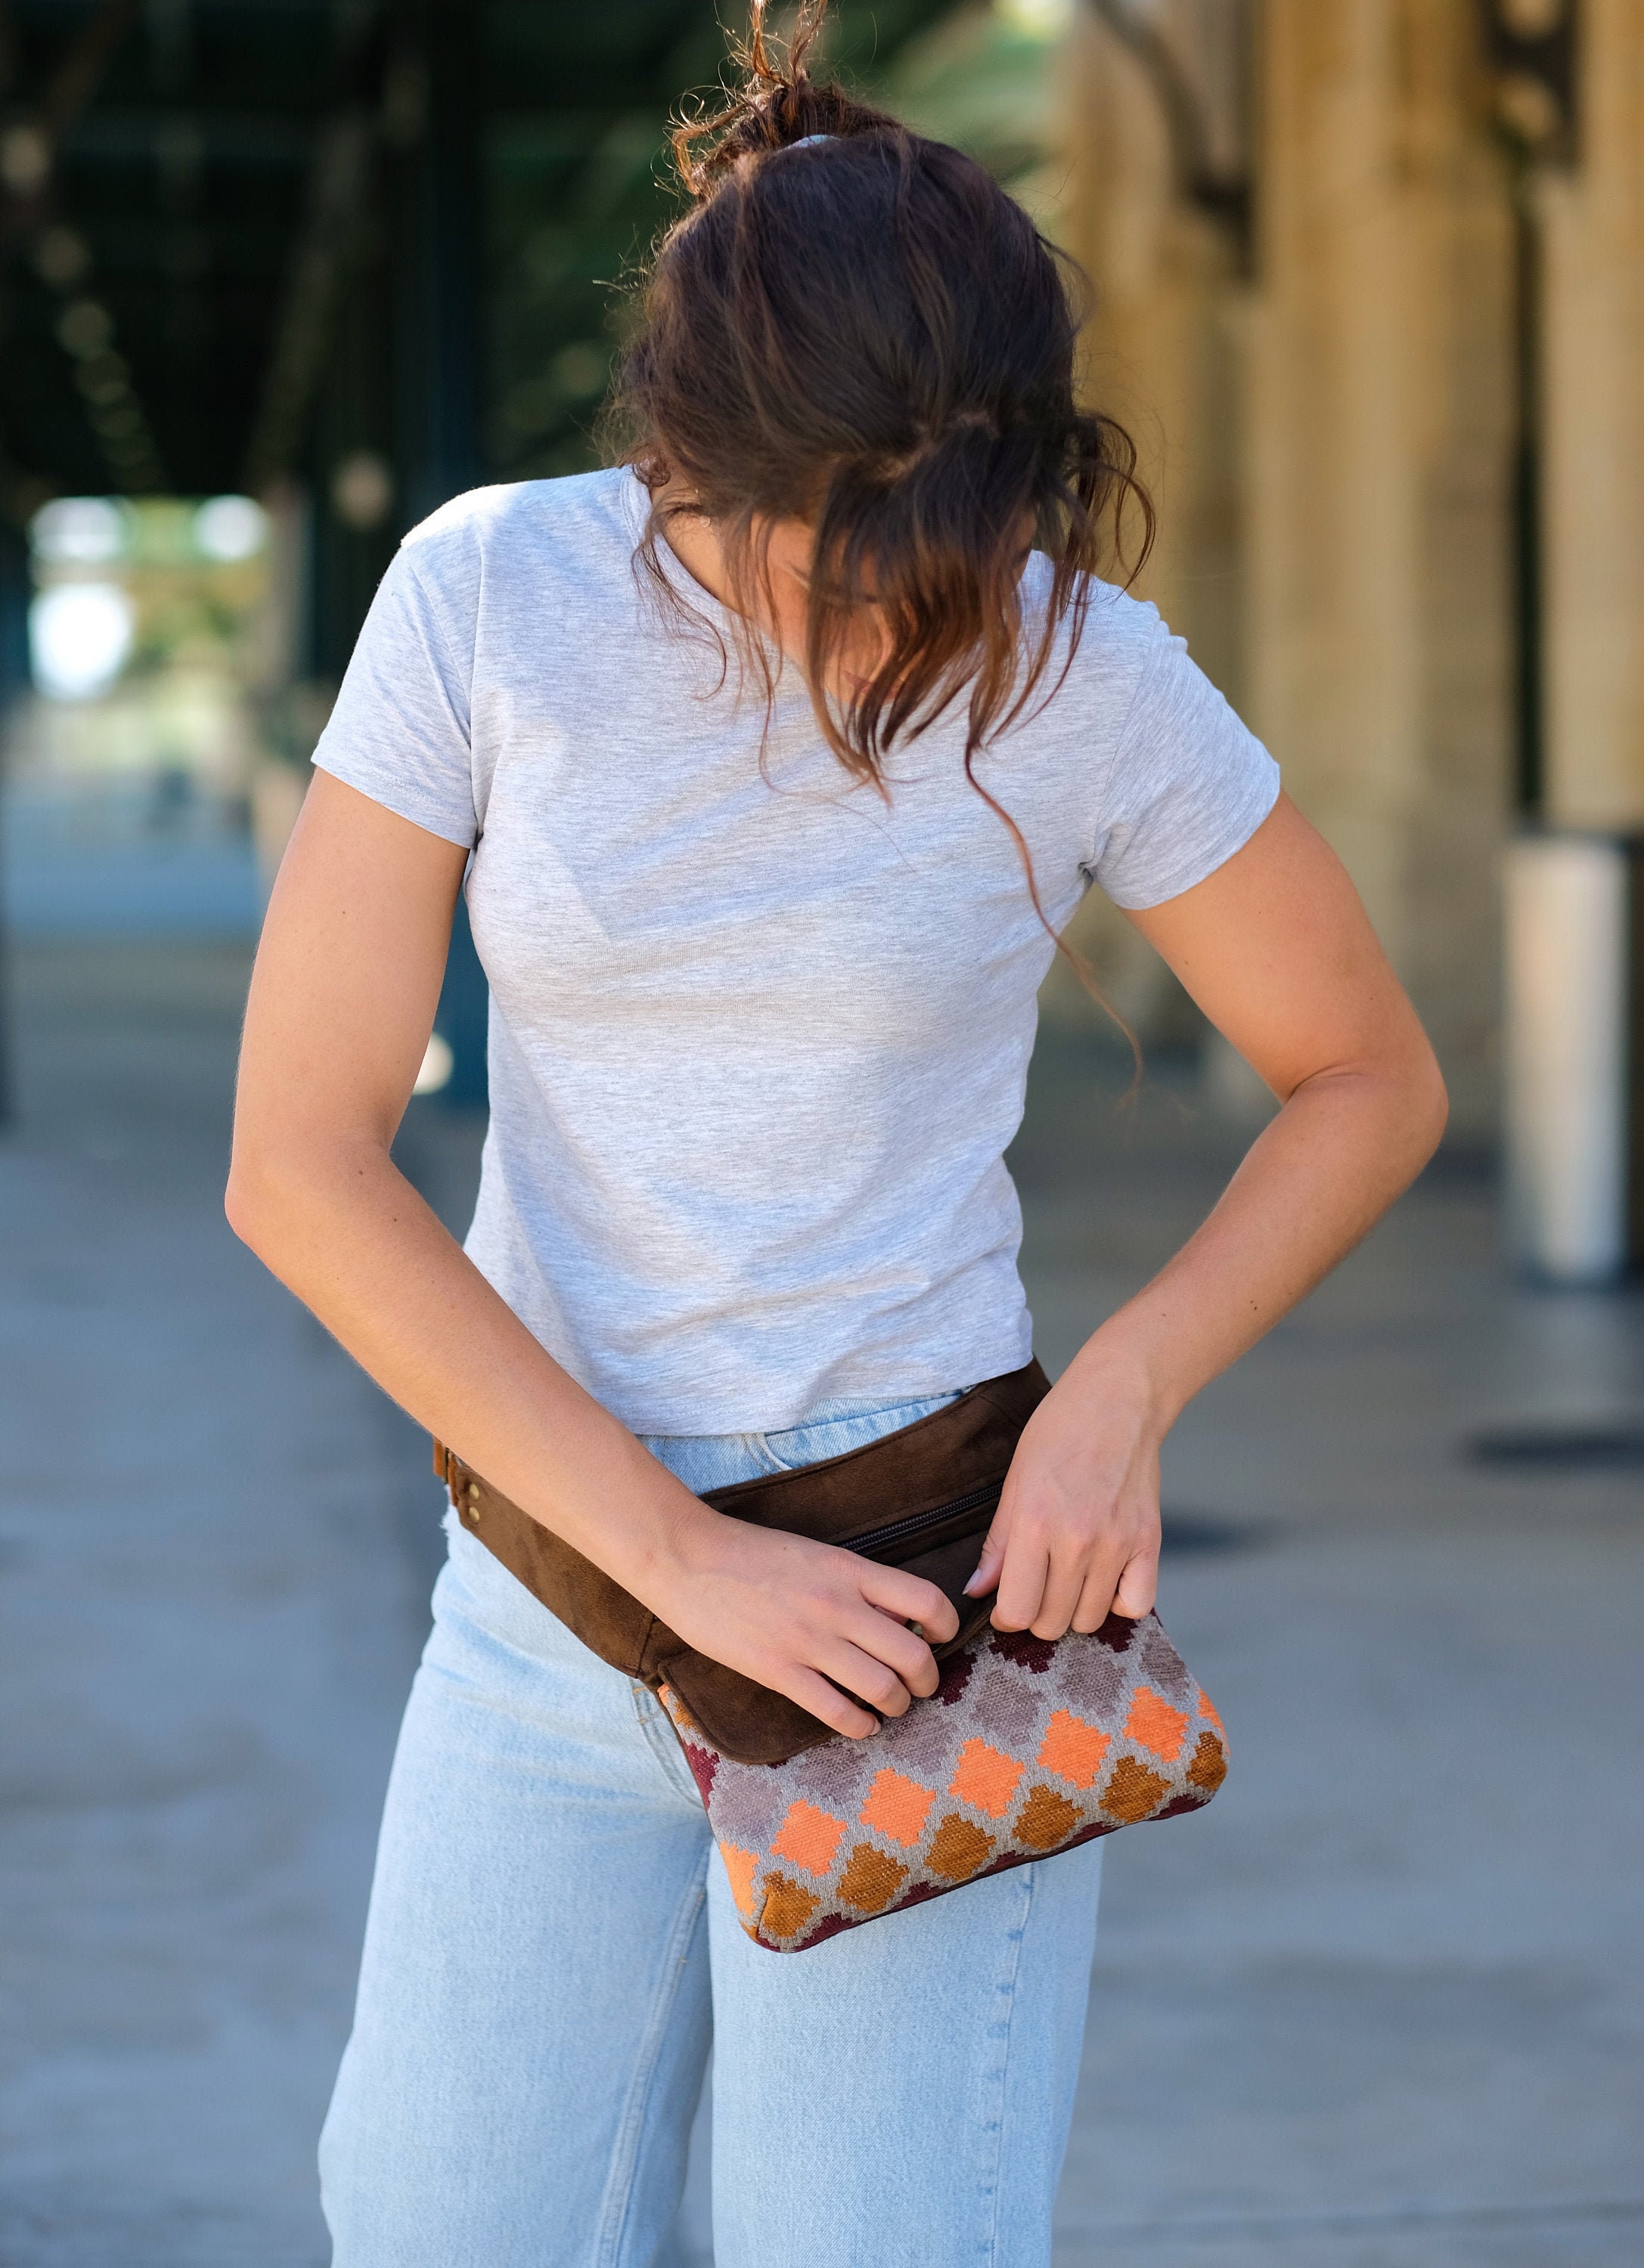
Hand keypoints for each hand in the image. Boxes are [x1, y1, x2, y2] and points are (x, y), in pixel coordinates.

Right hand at [656, 1506, 960, 1739]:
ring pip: (881, 1689)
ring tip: (891, 1707)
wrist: (689, 1559)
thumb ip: (856, 1581)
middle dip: (927, 1680)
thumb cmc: (751, 1553)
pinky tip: (861, 1725)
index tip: (939, 1638)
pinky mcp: (779, 1671)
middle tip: (921, 1686)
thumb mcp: (816, 1553)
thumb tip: (895, 1615)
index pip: (926, 1601)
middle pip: (913, 1655)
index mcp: (850, 1570)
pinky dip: (859, 1727)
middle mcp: (838, 1606)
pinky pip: (836, 1712)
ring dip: (896, 1706)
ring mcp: (809, 1641)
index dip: (946, 1627)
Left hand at [965, 1351, 1163, 1638]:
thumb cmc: (1060, 1432)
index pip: (1016, 1610)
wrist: (1118, 1401)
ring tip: (1069, 1580)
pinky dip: (1118, 1603)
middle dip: (1036, 1614)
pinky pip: (1135, 1606)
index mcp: (1035, 1523)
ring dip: (1074, 1610)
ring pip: (1090, 1620)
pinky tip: (1105, 1581)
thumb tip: (977, 1590)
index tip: (1006, 1605)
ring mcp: (1118, 1544)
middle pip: (1052, 1622)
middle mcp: (1077, 1540)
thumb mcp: (1015, 1481)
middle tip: (1037, 1589)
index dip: (1005, 1617)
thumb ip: (998, 1543)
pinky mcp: (1149, 1543)